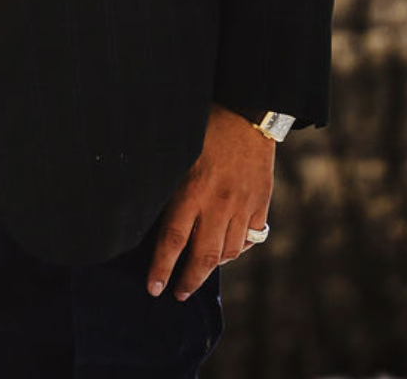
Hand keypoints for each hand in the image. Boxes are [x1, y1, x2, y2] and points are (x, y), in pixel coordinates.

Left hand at [145, 104, 277, 299]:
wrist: (248, 110)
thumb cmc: (204, 124)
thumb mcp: (174, 149)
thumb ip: (165, 182)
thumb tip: (146, 207)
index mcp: (192, 190)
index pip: (173, 240)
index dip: (162, 268)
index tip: (154, 288)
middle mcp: (219, 204)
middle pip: (204, 256)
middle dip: (189, 281)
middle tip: (178, 295)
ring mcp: (243, 205)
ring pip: (229, 251)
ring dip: (214, 265)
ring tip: (200, 270)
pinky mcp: (261, 202)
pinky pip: (250, 237)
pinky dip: (238, 248)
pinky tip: (228, 249)